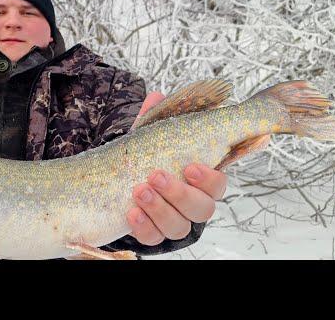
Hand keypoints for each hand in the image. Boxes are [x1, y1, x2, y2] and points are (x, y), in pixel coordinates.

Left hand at [126, 92, 227, 245]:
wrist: (116, 183)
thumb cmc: (143, 157)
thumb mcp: (148, 137)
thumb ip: (155, 119)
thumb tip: (157, 96)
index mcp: (198, 180)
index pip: (218, 184)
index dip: (209, 178)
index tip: (190, 166)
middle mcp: (191, 204)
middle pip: (203, 209)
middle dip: (180, 194)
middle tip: (156, 176)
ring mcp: (173, 221)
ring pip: (179, 226)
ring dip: (159, 208)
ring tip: (139, 190)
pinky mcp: (153, 234)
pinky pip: (154, 238)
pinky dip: (143, 226)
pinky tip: (131, 212)